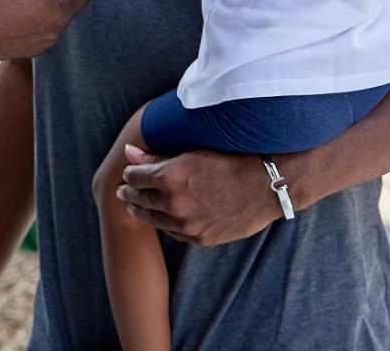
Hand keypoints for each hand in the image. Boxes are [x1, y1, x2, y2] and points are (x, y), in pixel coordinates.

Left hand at [117, 146, 282, 245]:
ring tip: (135, 206)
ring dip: (141, 210)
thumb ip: (157, 156)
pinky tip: (162, 217)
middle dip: (129, 193)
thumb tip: (129, 152)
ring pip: (152, 219)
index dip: (130, 173)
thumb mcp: (192, 152)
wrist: (266, 187)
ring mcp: (186, 224)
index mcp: (169, 176)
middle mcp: (174, 203)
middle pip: (139, 199)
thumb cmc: (231, 160)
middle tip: (123, 191)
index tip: (129, 172)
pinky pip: (172, 232)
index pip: (134, 176)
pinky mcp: (199, 238)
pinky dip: (164, 223)